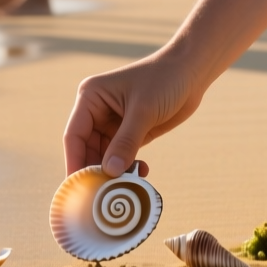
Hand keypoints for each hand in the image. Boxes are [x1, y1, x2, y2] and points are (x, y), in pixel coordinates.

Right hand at [63, 51, 201, 176]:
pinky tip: (141, 174)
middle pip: (86, 149)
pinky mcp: (130, 131)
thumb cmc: (165, 79)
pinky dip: (128, 167)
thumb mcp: (144, 111)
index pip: (74, 135)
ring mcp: (113, 122)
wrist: (191, 71)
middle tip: (101, 195)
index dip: (75, 161)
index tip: (78, 187)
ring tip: (124, 187)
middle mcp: (97, 110)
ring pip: (104, 155)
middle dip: (95, 170)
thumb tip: (109, 172)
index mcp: (91, 97)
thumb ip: (126, 142)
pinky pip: (121, 155)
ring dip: (113, 171)